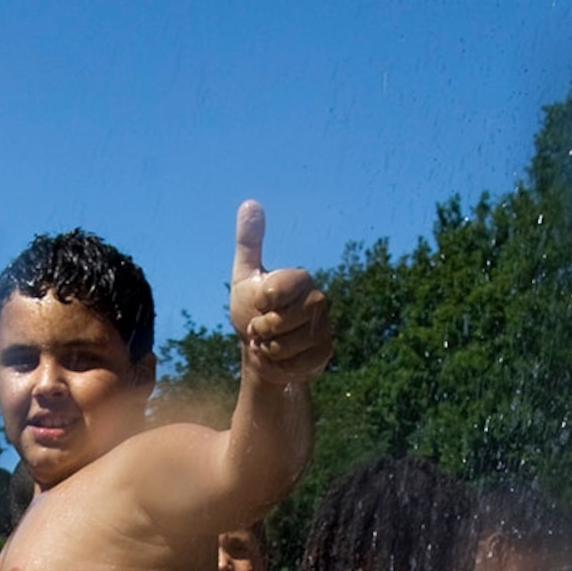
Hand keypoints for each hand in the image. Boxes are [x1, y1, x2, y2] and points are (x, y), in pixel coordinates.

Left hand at [228, 202, 331, 385]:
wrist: (262, 348)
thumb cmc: (253, 309)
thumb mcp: (245, 275)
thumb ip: (249, 243)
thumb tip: (250, 203)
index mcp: (300, 278)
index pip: (273, 292)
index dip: (259, 304)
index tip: (259, 304)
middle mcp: (319, 300)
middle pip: (279, 322)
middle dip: (260, 330)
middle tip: (259, 328)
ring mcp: (325, 328)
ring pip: (286, 346)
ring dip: (268, 351)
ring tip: (268, 344)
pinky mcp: (325, 353)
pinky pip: (296, 365)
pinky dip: (279, 367)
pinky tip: (279, 360)